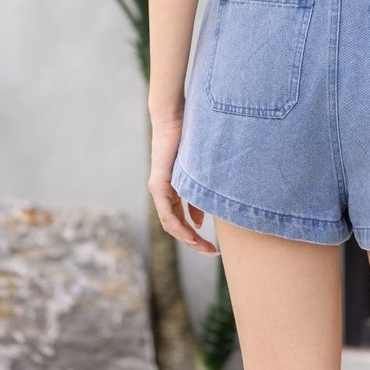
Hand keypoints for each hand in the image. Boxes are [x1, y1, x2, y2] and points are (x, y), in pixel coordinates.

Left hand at [148, 113, 219, 255]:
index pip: (181, 221)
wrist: (174, 118)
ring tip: (203, 246)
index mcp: (172, 191)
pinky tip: (191, 231)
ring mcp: (158, 189)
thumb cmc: (189, 138)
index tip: (211, 245)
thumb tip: (199, 220)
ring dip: (187, 237)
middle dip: (194, 242)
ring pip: (170, 223)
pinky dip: (178, 224)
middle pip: (176, 227)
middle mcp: (162, 193)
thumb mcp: (197, 171)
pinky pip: (167, 211)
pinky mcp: (158, 183)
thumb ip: (197, 194)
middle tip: (211, 252)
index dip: (194, 236)